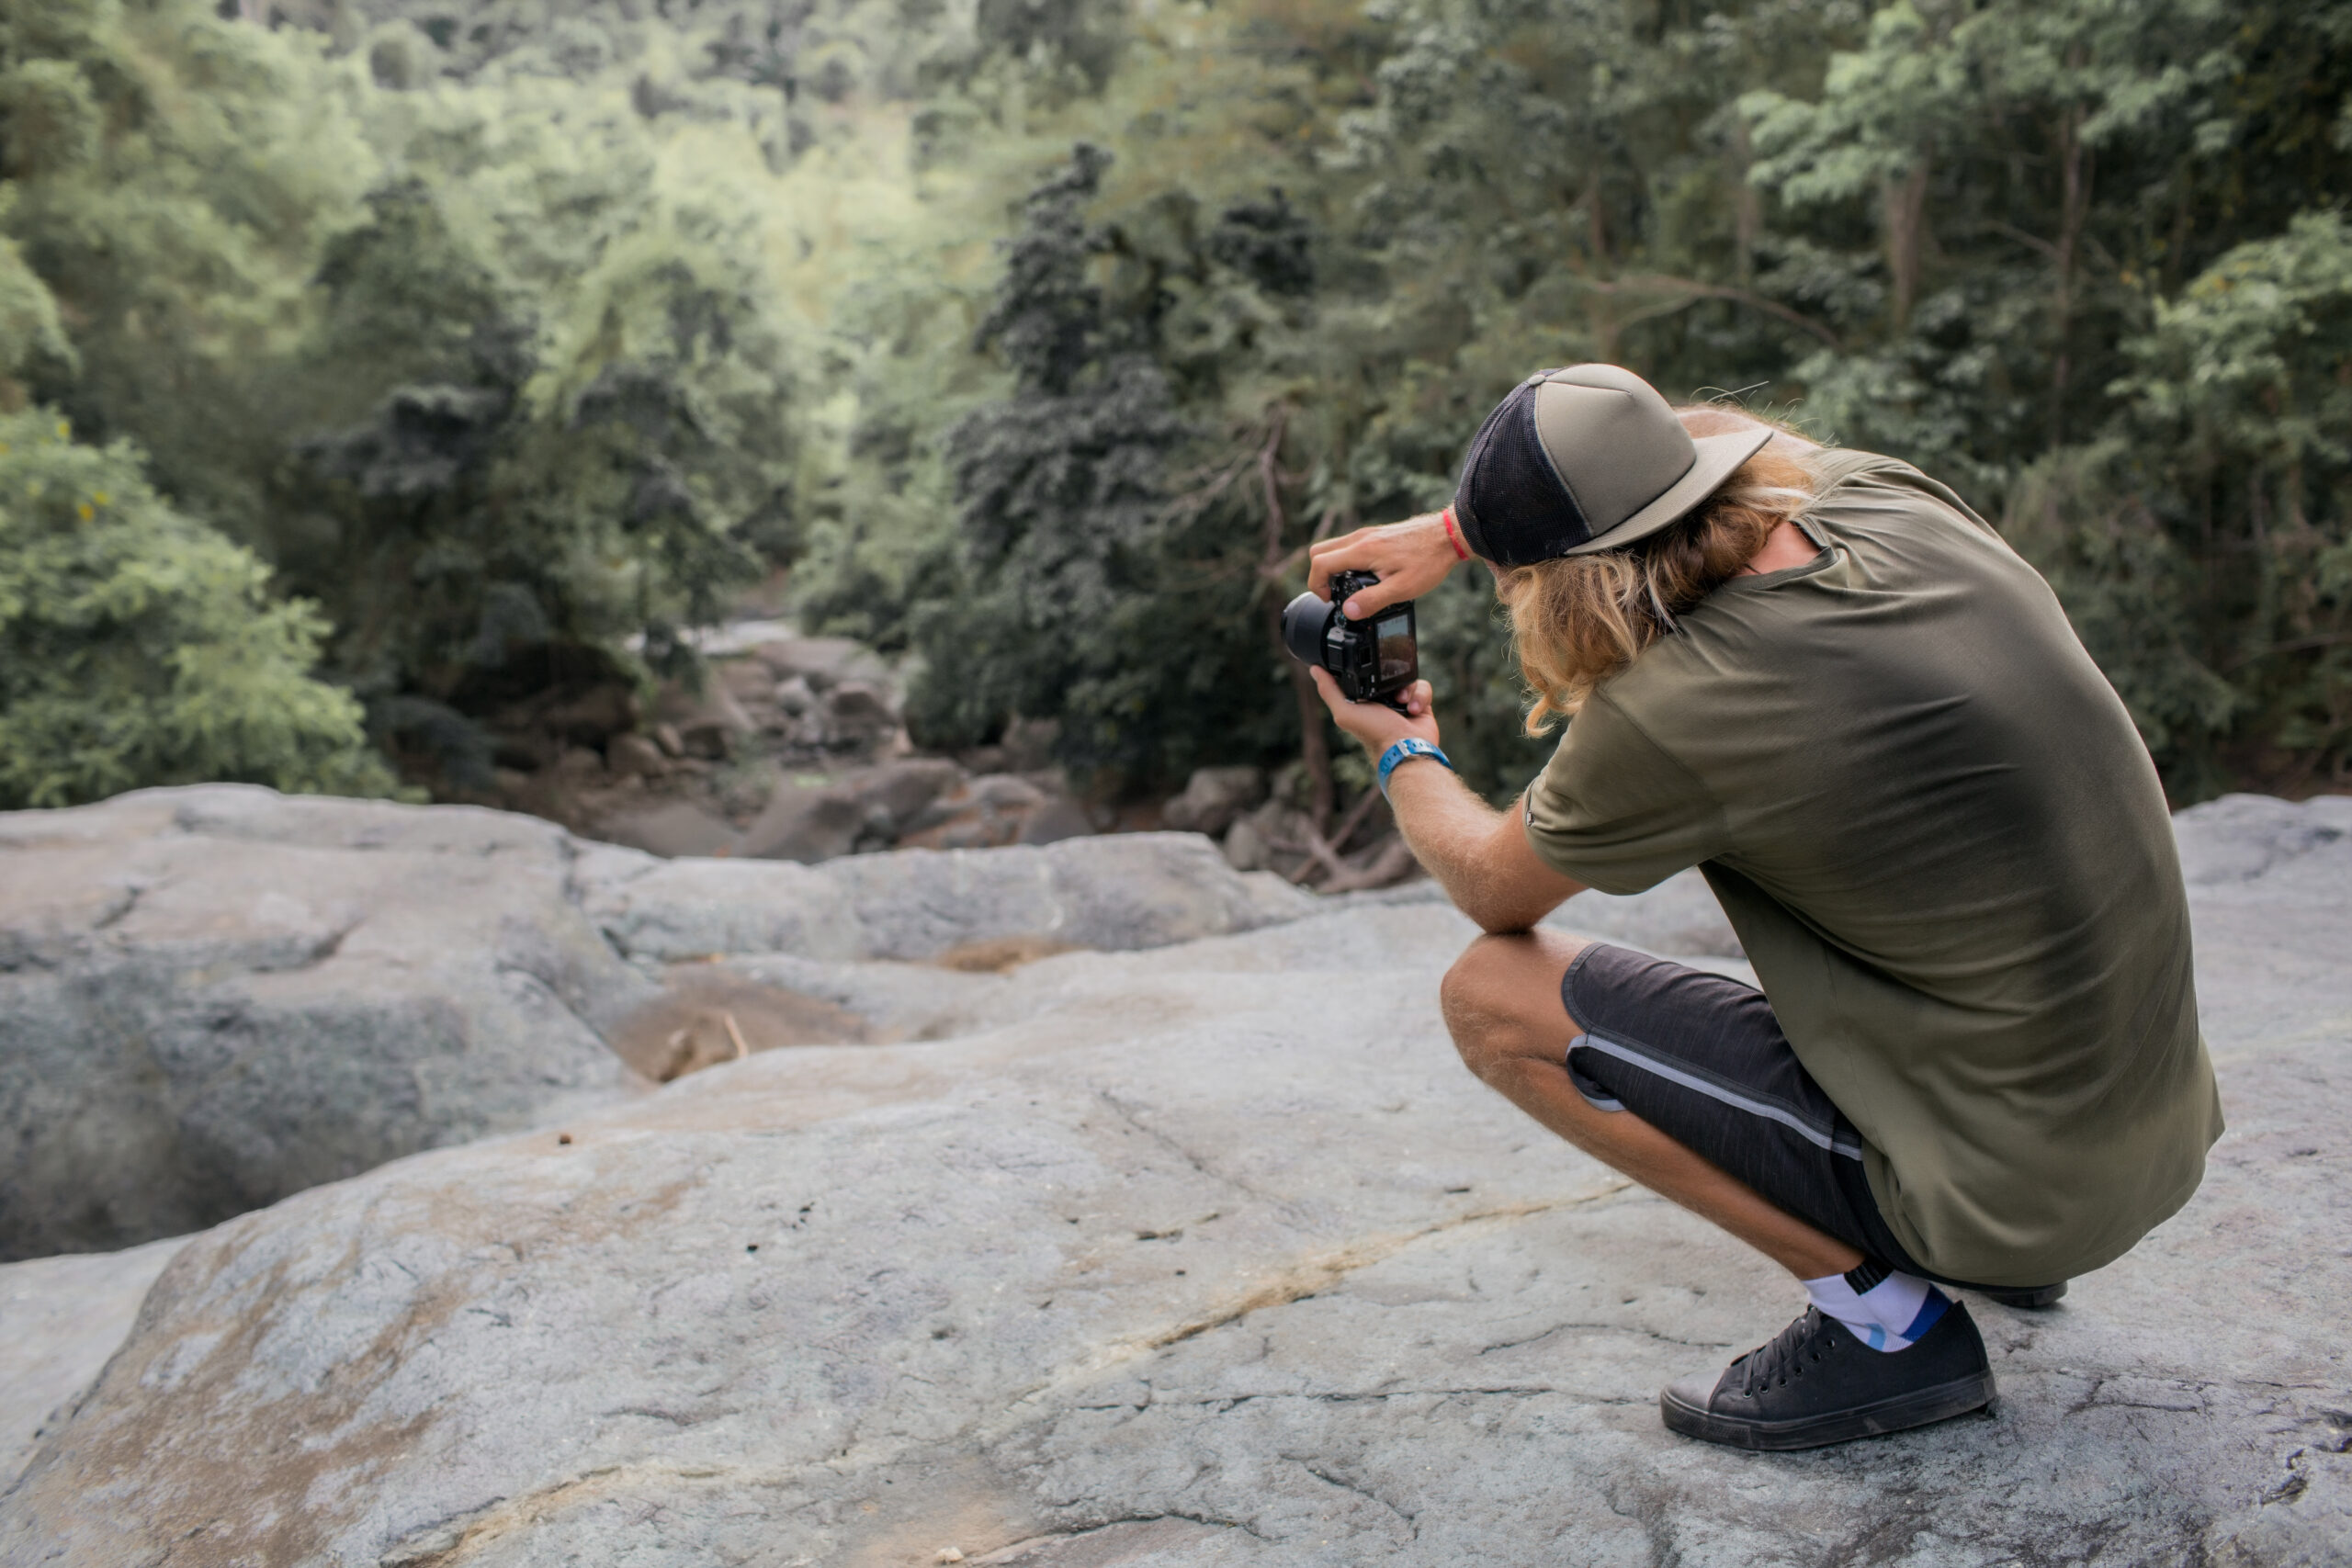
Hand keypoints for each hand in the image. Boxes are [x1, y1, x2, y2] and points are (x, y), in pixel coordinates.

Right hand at [1306, 510, 1461, 618]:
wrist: (1447, 536)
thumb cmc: (1428, 560)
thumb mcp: (1402, 588)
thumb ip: (1372, 601)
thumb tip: (1348, 611)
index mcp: (1362, 550)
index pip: (1321, 563)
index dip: (1317, 585)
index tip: (1330, 600)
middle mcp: (1360, 538)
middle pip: (1319, 551)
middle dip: (1319, 575)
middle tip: (1334, 594)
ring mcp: (1367, 534)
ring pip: (1333, 547)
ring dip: (1332, 567)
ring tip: (1350, 587)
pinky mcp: (1375, 534)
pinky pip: (1348, 545)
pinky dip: (1345, 561)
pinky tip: (1365, 576)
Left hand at [1310, 668, 1438, 759]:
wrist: (1407, 748)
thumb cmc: (1375, 734)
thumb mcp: (1345, 712)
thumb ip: (1329, 691)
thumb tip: (1314, 670)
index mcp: (1363, 700)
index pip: (1364, 675)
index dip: (1367, 669)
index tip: (1371, 669)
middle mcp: (1382, 700)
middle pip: (1388, 673)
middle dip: (1391, 677)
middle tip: (1389, 692)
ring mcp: (1401, 701)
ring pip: (1406, 678)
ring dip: (1406, 689)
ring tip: (1402, 702)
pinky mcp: (1420, 704)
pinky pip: (1423, 686)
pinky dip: (1420, 696)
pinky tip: (1414, 710)